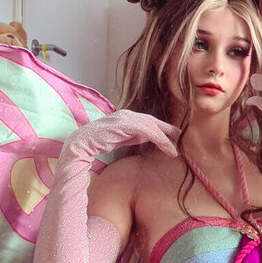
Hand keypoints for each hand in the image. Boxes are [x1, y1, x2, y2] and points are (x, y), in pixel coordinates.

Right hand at [63, 110, 178, 160]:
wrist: (81, 143)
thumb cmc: (98, 143)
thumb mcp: (121, 140)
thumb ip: (133, 137)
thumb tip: (148, 138)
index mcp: (126, 117)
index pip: (147, 121)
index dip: (161, 128)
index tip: (173, 135)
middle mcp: (127, 115)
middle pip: (151, 121)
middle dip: (166, 129)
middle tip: (180, 135)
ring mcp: (126, 118)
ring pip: (151, 126)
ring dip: (165, 137)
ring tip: (175, 148)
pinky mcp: (125, 124)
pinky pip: (148, 131)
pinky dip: (159, 139)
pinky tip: (167, 147)